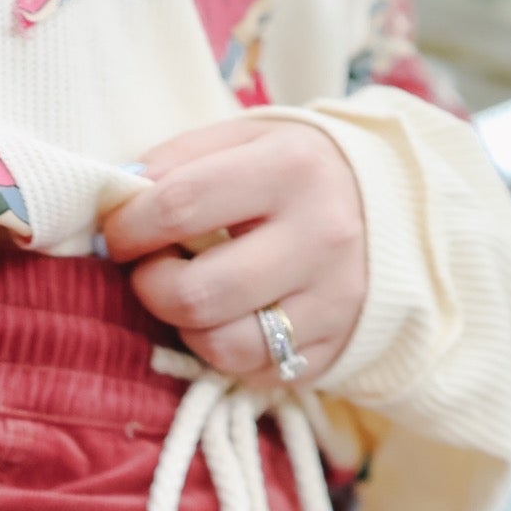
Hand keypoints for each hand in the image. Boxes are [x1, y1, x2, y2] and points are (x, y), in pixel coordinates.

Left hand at [101, 120, 366, 388]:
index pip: (180, 204)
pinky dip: (221, 353)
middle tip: (149, 271)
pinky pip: (250, 372)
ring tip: (188, 297)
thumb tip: (113, 194)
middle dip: (150, 287)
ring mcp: (331, 300)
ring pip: (221, 345)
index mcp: (292, 167)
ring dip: (184, 326)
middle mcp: (320, 236)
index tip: (116, 234)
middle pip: (196, 293)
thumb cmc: (297, 172)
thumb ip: (178, 160)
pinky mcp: (332, 348)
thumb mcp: (248, 139)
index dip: (128, 227)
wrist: (396, 208)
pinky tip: (226, 320)